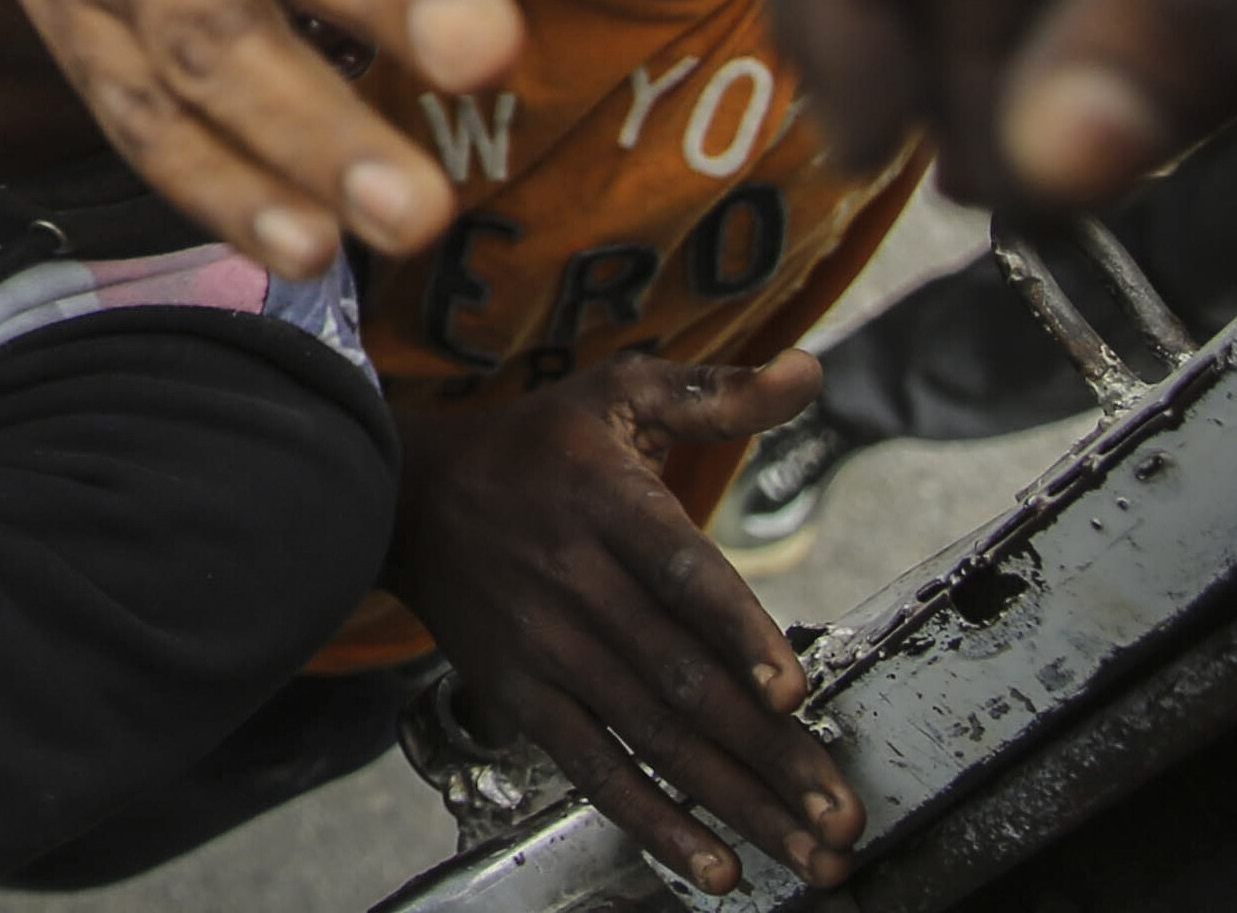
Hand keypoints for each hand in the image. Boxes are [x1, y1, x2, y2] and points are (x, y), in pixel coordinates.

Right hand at [398, 352, 862, 891]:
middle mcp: (571, 577)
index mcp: (602, 498)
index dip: (736, 632)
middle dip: (768, 754)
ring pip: (650, 734)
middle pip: (680, 677)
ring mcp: (542, 644)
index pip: (678, 570)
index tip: (791, 690)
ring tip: (808, 853)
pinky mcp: (519, 693)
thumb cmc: (530, 443)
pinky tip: (713, 864)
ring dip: (735, 800)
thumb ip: (717, 393)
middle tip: (839, 817)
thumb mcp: (614, 394)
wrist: (397, 491)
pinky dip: (651, 820)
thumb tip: (810, 371)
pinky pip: (591, 766)